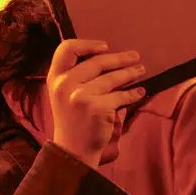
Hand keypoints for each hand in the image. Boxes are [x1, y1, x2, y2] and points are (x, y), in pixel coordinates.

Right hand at [46, 39, 145, 167]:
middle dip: (120, 58)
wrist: (73, 150)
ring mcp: (81, 97)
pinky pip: (120, 96)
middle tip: (135, 56)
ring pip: (113, 78)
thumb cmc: (72, 118)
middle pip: (97, 61)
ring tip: (141, 70)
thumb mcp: (64, 93)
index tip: (105, 47)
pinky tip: (140, 92)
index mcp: (55, 78)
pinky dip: (133, 93)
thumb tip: (106, 54)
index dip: (87, 44)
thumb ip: (75, 75)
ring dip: (131, 73)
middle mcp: (65, 85)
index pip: (66, 49)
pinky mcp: (98, 108)